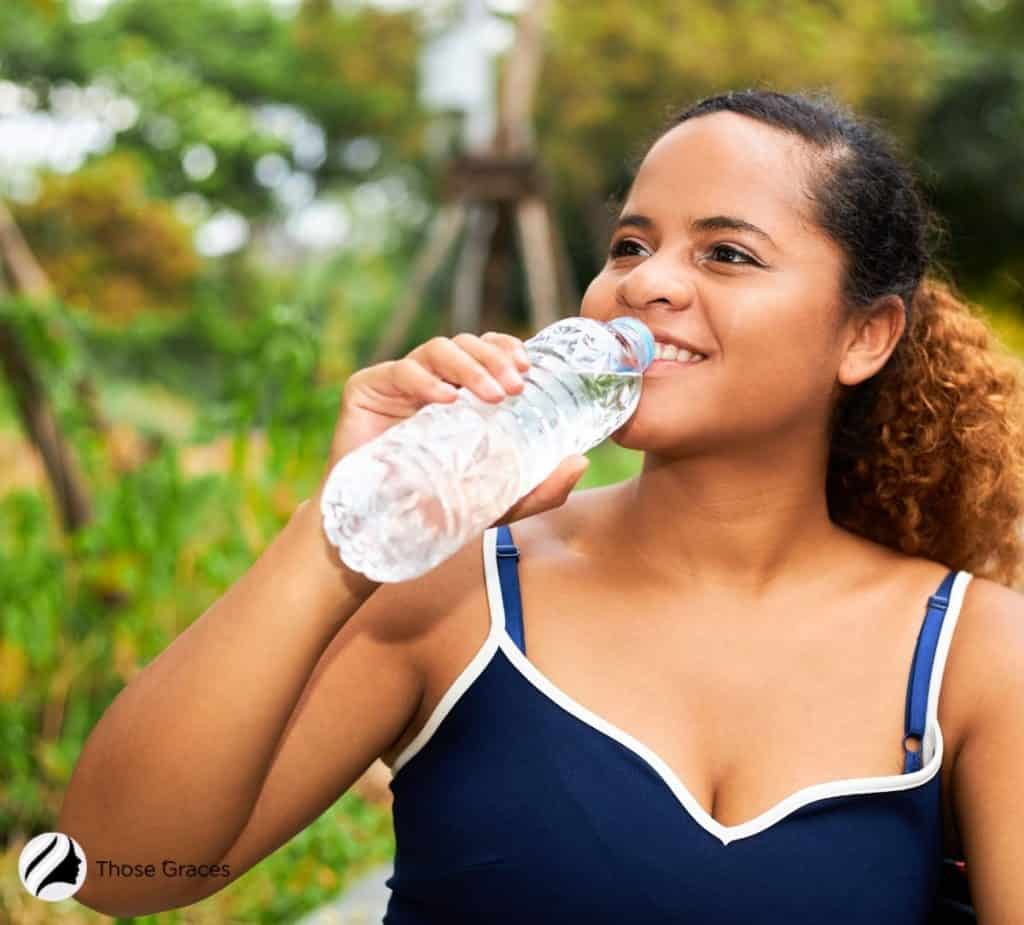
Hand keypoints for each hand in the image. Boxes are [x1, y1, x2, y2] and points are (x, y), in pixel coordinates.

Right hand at [314, 331, 590, 521]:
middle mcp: (432, 381)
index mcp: (461, 393)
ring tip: (490, 394)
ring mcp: (399, 382)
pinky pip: (399, 370)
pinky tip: (445, 399)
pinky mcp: (367, 388)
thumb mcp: (498, 501)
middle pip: (467, 344)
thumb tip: (581, 462)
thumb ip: (540, 487)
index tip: (527, 367)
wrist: (378, 531)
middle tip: (515, 386)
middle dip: (494, 358)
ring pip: (439, 348)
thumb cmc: (437, 511)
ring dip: (469, 365)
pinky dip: (425, 380)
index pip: (487, 353)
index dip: (506, 349)